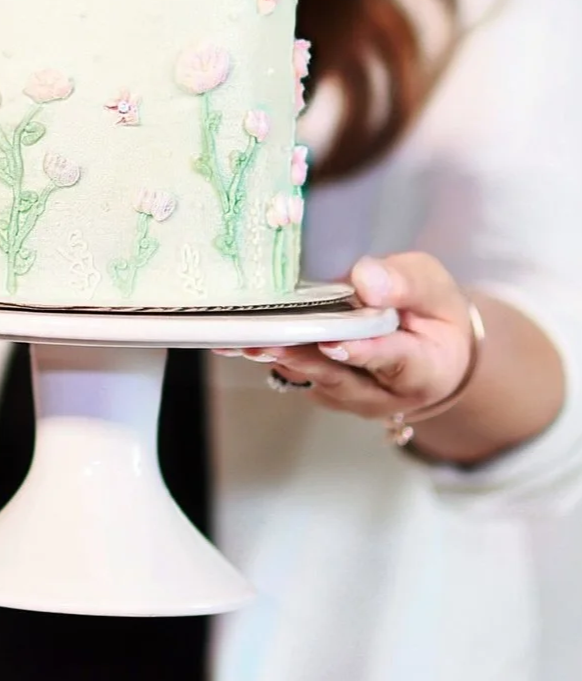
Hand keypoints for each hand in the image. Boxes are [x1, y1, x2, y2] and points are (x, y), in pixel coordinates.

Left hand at [226, 253, 473, 422]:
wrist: (435, 351)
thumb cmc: (434, 314)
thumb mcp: (432, 286)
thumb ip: (404, 283)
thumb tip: (366, 280)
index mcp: (427, 369)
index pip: (394, 361)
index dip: (363, 353)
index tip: (333, 343)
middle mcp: (388, 396)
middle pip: (343, 378)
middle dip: (304, 359)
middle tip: (267, 341)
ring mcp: (356, 400)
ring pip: (317, 381)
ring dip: (281, 360)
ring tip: (244, 341)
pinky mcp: (331, 393)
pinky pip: (304, 377)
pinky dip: (278, 357)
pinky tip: (245, 340)